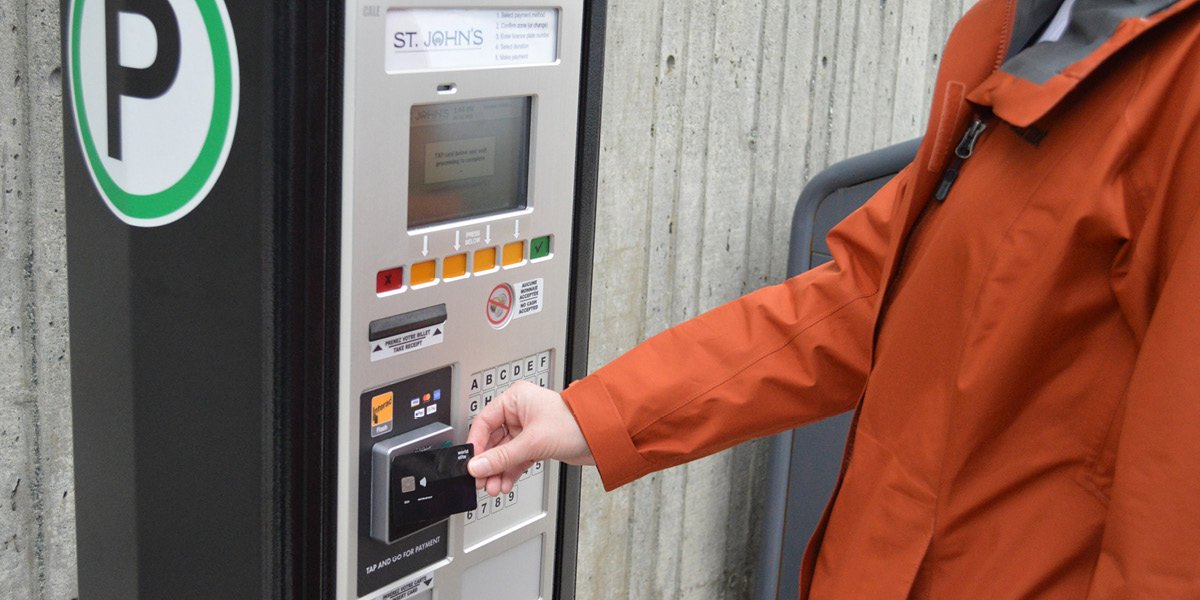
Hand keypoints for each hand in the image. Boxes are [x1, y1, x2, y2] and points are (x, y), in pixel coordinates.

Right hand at [467, 380, 593, 495]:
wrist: (603, 437)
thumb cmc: (576, 424)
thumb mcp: (533, 442)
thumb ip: (502, 457)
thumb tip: (478, 466)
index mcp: (516, 399)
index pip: (484, 421)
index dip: (476, 445)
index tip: (471, 463)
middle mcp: (520, 412)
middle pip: (493, 439)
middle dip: (488, 463)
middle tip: (481, 480)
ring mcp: (528, 429)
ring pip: (504, 452)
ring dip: (498, 470)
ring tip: (494, 487)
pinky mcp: (536, 443)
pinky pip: (516, 458)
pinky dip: (510, 471)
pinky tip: (505, 483)